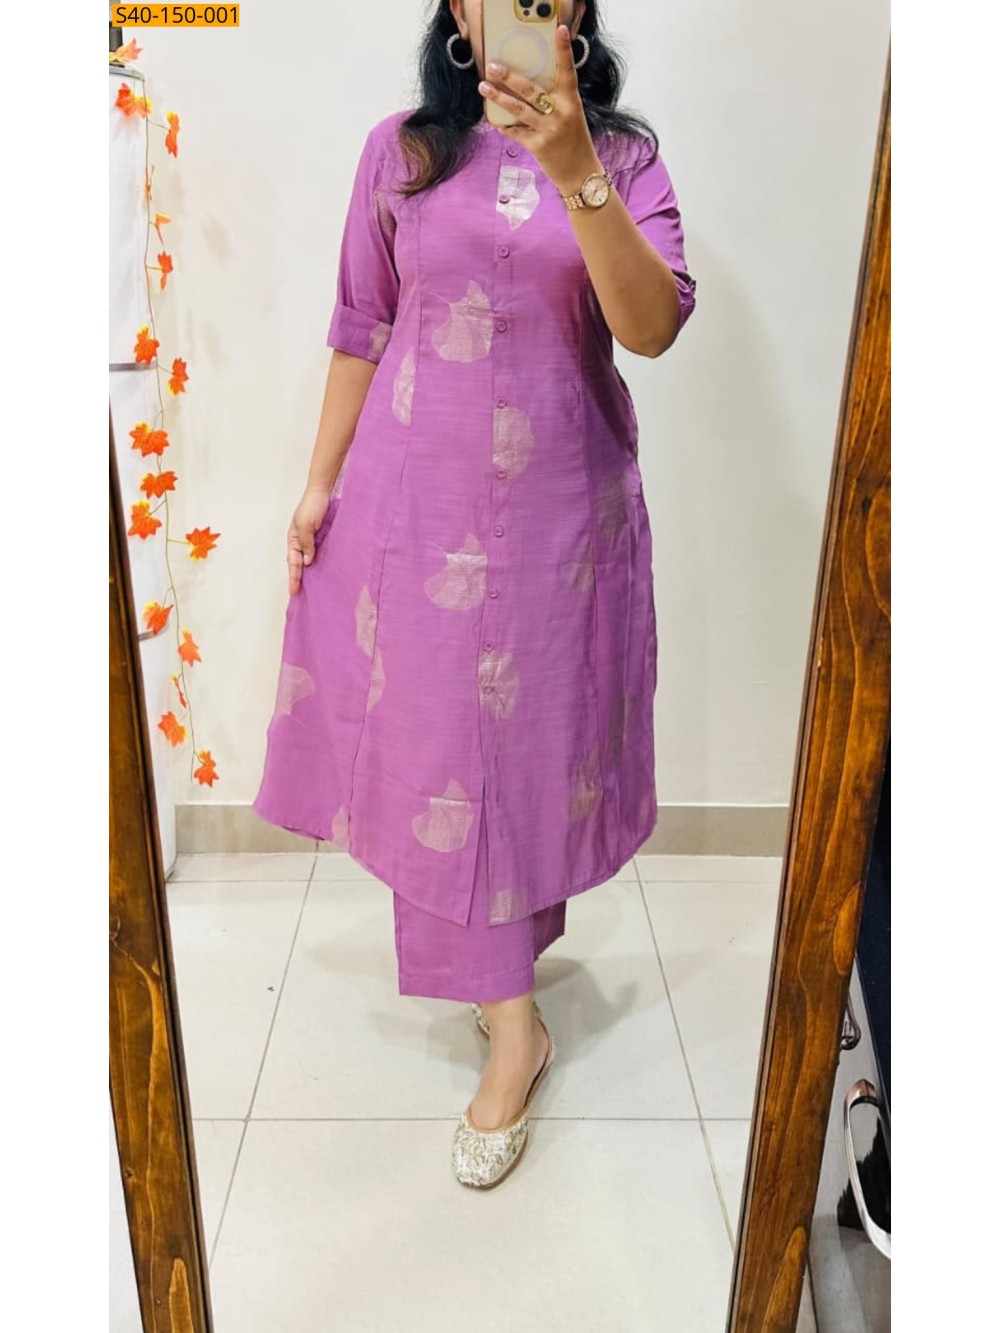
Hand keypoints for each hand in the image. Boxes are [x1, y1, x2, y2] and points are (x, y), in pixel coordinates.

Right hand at [287, 485, 332, 596]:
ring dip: (310, 573)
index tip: (293, 592)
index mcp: (293, 539)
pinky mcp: (323, 537)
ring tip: (312, 590)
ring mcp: (312, 540)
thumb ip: (306, 544)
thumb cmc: (312, 506)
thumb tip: (307, 562)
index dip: (293, 578)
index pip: (293, 563)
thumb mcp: (306, 525)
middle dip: (298, 579)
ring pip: (309, 561)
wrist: (324, 491)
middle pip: (299, 564)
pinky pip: (320, 554)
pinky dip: (320, 563)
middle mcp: (302, 542)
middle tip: (299, 596)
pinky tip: (325, 572)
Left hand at [479, 24, 600, 195]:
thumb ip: (555, 101)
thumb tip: (528, 87)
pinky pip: (516, 132)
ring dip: (498, 98)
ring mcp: (549, 130)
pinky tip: (492, 119)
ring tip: (484, 88)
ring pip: (518, 109)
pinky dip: (503, 126)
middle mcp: (560, 113)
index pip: (568, 71)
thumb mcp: (572, 116)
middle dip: (509, 77)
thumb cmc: (575, 142)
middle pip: (531, 90)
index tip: (560, 31)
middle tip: (493, 66)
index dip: (564, 50)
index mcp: (571, 102)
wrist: (580, 174)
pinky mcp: (538, 146)